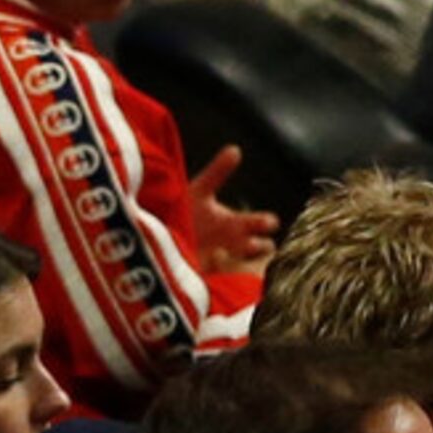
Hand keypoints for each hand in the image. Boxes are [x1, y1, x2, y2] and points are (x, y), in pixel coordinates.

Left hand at [187, 144, 279, 276]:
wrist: (161, 234)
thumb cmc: (185, 211)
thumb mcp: (199, 190)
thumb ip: (217, 172)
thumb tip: (236, 149)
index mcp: (231, 224)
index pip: (257, 224)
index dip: (265, 223)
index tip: (271, 222)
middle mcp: (230, 246)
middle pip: (254, 248)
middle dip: (257, 246)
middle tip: (254, 245)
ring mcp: (219, 264)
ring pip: (241, 266)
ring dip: (239, 263)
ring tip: (227, 258)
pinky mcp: (205, 278)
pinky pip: (223, 282)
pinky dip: (222, 279)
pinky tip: (214, 273)